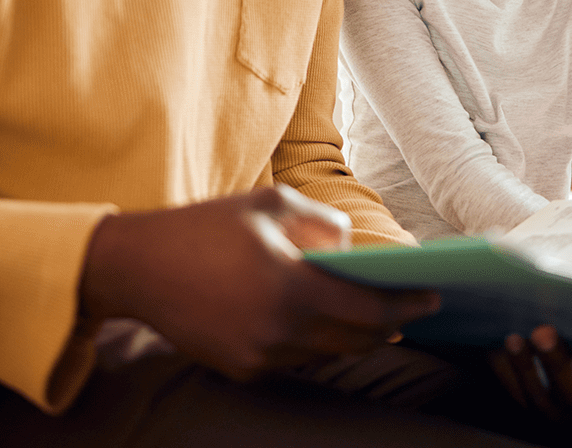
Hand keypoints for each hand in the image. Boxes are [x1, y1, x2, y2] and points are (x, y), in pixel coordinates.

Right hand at [80, 185, 440, 380]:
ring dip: (354, 334)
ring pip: (326, 351)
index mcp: (290, 290)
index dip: (406, 304)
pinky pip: (295, 357)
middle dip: (388, 324)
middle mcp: (279, 334)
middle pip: (355, 339)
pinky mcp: (240, 369)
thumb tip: (351, 250)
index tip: (433, 296)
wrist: (138, 267)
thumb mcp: (271, 203)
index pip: (369, 309)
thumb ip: (323, 223)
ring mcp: (258, 358)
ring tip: (376, 315)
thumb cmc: (206, 226)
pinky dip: (317, 340)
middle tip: (412, 308)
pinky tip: (326, 321)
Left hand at [489, 326, 571, 422]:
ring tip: (524, 332)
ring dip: (535, 367)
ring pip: (551, 402)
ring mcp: (565, 406)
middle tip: (546, 330)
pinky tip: (508, 337)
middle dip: (564, 366)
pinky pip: (525, 394)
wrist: (567, 315)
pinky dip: (516, 366)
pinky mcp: (536, 401)